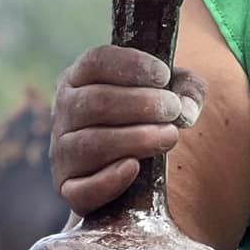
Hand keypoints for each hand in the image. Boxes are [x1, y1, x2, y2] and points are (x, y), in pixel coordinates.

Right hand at [50, 46, 204, 214]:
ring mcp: (62, 151)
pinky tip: (134, 167)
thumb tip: (186, 110)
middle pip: (95, 101)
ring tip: (170, 136)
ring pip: (90, 144)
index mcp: (81, 77)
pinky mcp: (68, 187)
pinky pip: (80, 189)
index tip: (164, 75)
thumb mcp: (171, 92)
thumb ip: (187, 90)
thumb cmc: (149, 117)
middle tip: (174, 109)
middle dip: (142, 104)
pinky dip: (107, 180)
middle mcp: (64, 111)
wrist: (130, 170)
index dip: (131, 65)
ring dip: (135, 139)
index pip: (96, 61)